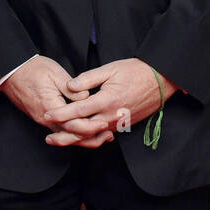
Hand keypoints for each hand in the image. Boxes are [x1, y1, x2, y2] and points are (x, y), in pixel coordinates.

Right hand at [2, 56, 110, 146]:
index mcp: (50, 106)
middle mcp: (45, 118)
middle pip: (71, 135)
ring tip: (103, 136)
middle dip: (91, 137)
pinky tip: (87, 131)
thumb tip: (87, 96)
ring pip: (66, 135)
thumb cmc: (33, 70)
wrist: (12, 72)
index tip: (105, 124)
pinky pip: (61, 130)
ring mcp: (43, 119)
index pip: (73, 124)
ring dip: (84, 138)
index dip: (90, 126)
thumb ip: (72, 88)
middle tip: (109, 134)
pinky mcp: (43, 117)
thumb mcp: (55, 73)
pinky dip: (75, 133)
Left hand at [43, 58, 173, 146]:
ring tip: (61, 140)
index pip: (78, 111)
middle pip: (83, 130)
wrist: (162, 79)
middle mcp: (112, 115)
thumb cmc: (137, 71)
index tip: (47, 114)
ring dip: (76, 139)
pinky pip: (105, 134)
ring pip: (94, 136)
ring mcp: (119, 122)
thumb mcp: (111, 69)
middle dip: (64, 135)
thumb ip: (89, 78)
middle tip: (49, 138)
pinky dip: (92, 138)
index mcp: (107, 100)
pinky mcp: (125, 125)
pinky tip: (82, 137)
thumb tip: (70, 87)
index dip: (60, 113)